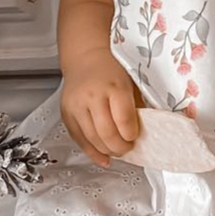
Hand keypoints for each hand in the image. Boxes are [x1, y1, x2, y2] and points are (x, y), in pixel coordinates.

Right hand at [60, 46, 141, 167]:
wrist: (86, 58)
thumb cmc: (111, 69)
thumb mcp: (131, 81)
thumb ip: (137, 105)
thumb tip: (148, 130)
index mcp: (113, 86)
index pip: (124, 120)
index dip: (131, 134)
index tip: (135, 136)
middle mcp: (92, 96)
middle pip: (107, 133)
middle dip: (120, 147)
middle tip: (128, 148)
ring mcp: (77, 105)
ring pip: (92, 140)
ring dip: (107, 151)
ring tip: (117, 150)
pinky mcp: (66, 113)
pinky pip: (79, 140)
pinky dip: (92, 152)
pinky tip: (103, 157)